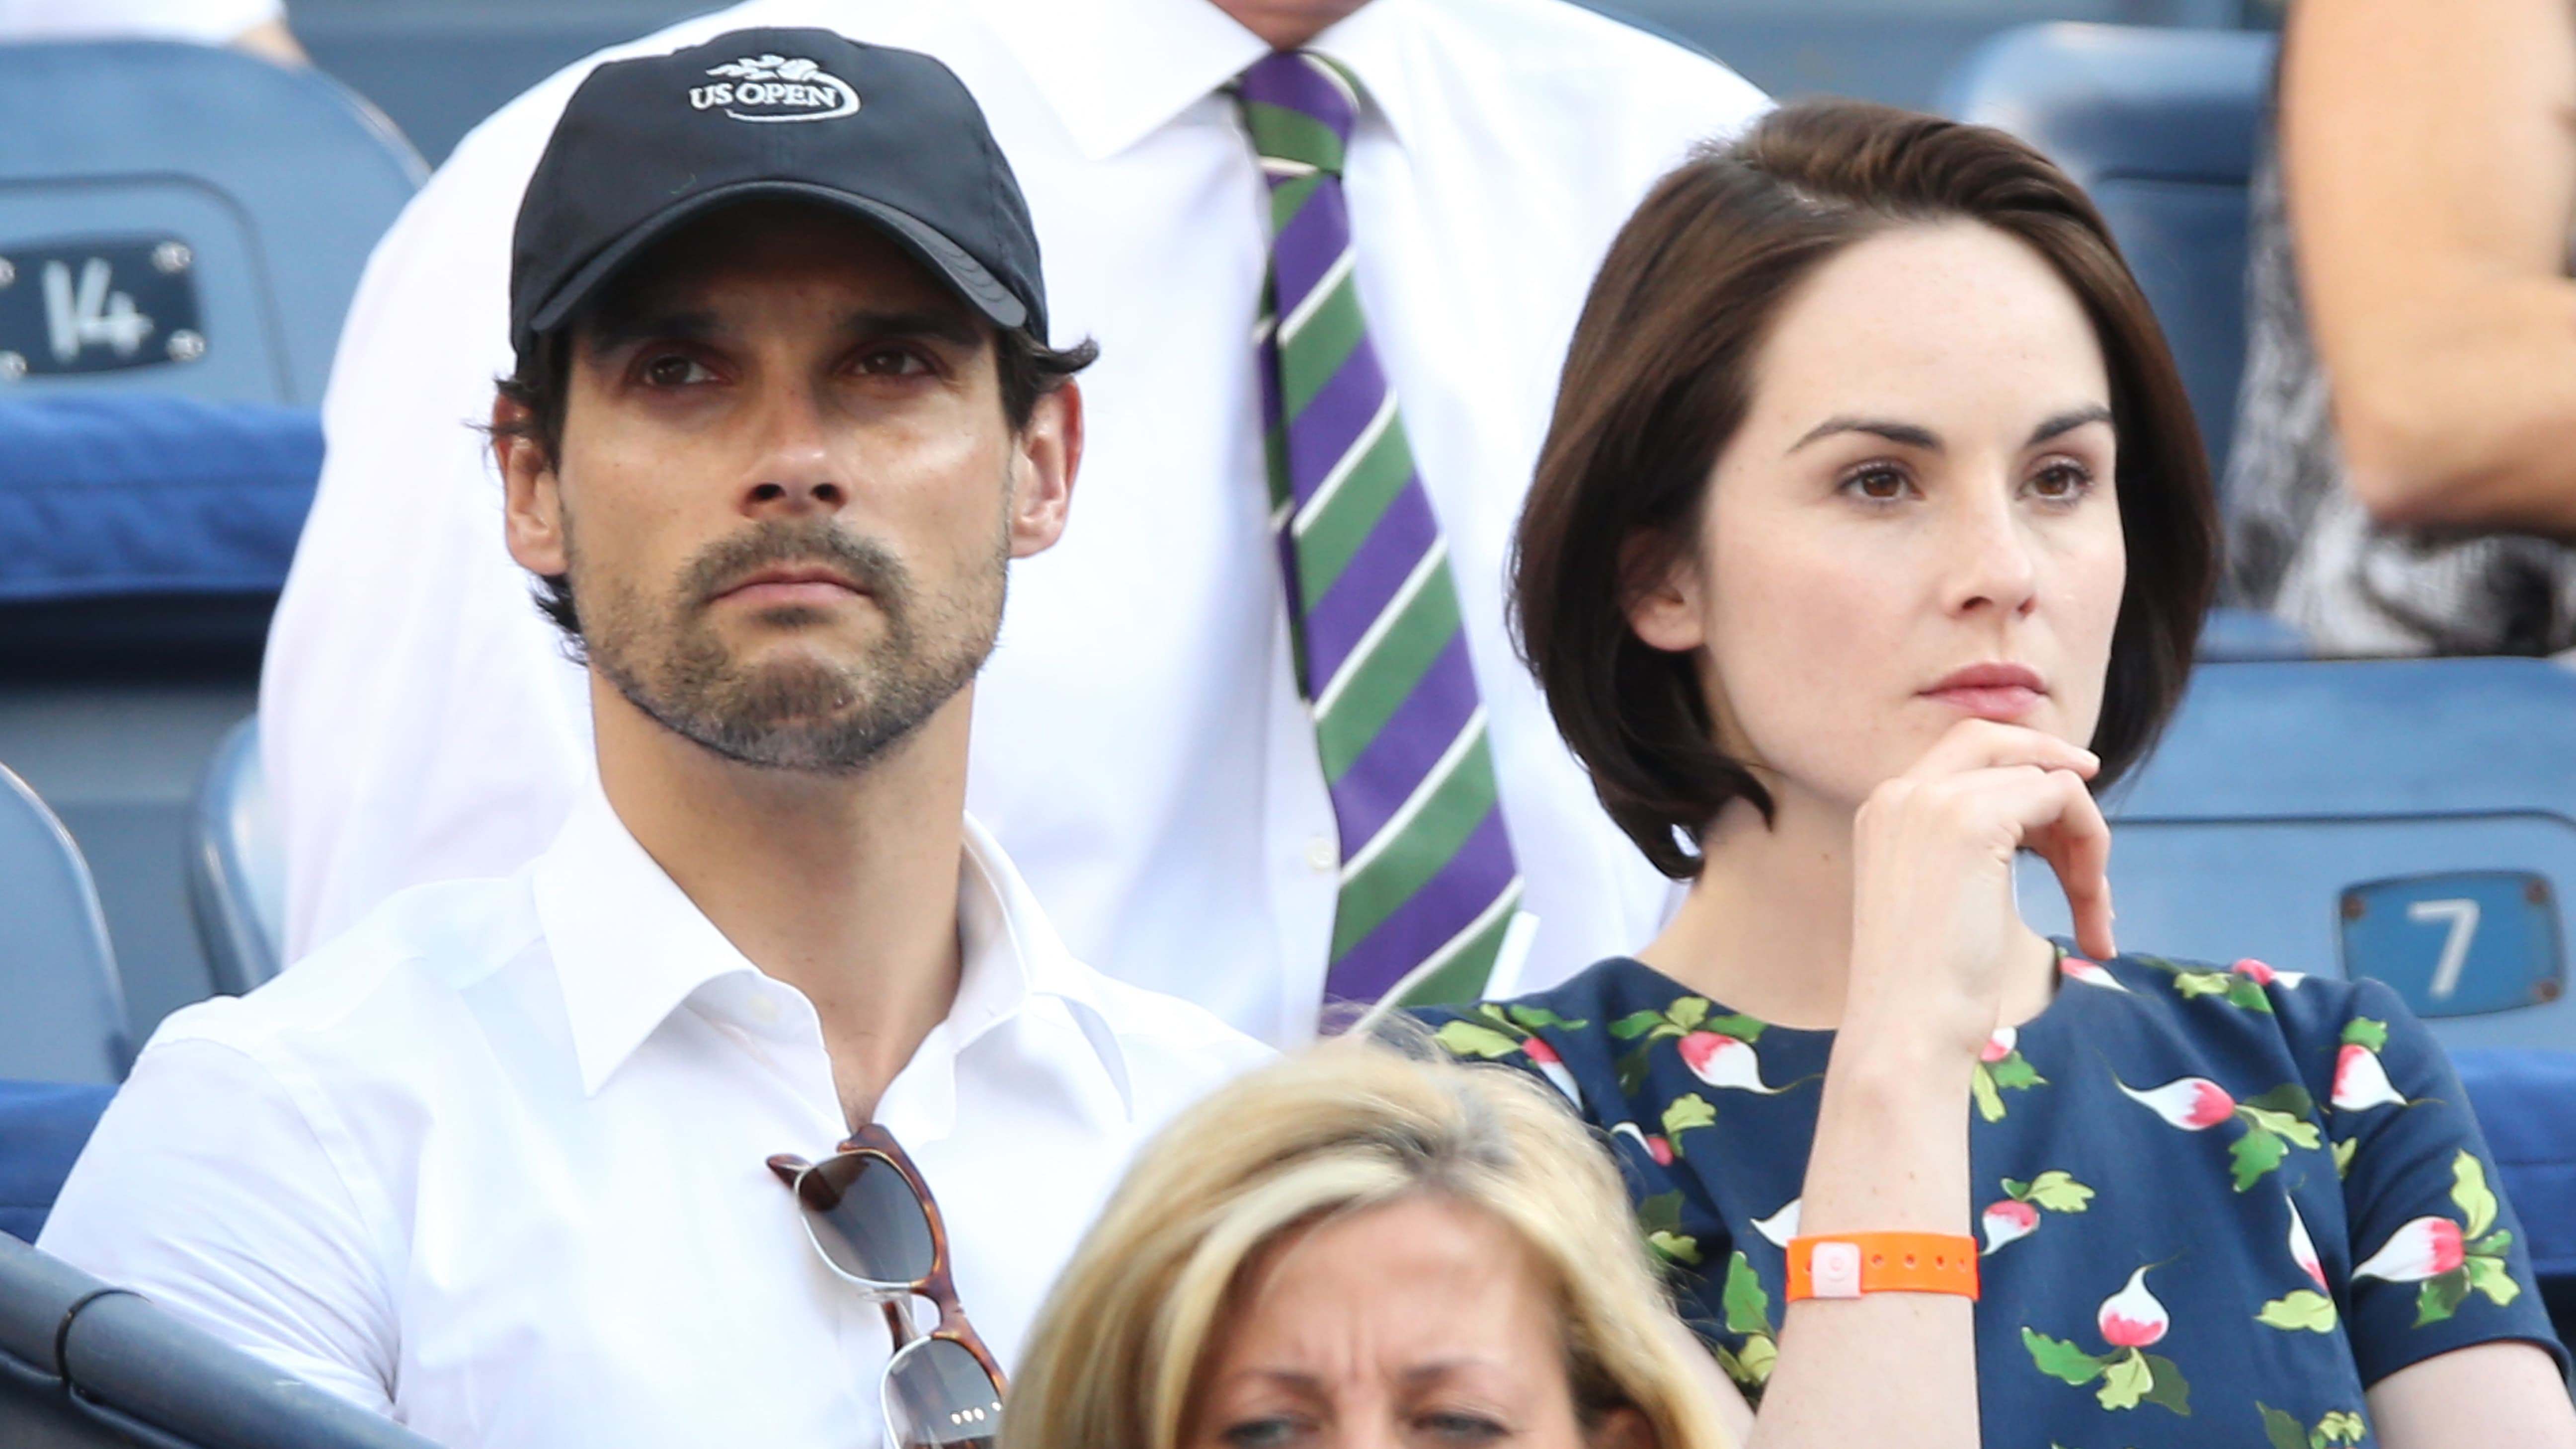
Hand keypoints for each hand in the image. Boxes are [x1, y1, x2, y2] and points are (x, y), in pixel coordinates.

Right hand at [1844, 719, 2112, 1063]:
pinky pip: (2063, 797)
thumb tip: (2045, 812)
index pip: (1964, 750)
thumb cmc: (1931, 989)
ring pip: (2043, 777)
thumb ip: (1974, 848)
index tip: (2068, 800)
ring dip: (2085, 842)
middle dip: (2055, 767)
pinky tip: (2093, 907)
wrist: (1906, 1031)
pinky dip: (2093, 845)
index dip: (2023, 763)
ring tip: (2096, 914)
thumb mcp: (1946, 897)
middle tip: (2094, 802)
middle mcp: (1900, 793)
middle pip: (1995, 739)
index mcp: (1884, 810)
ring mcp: (1932, 801)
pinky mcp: (1972, 820)